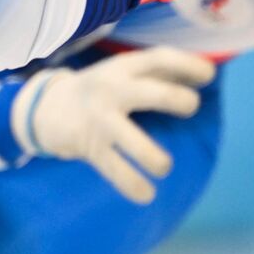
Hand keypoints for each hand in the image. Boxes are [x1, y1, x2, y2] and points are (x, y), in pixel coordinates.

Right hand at [12, 47, 215, 202]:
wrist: (45, 109)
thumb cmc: (99, 90)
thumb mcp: (121, 71)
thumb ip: (156, 72)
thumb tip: (207, 73)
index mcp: (123, 68)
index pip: (159, 58)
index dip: (187, 65)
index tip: (208, 77)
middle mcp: (111, 90)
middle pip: (152, 94)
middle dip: (179, 101)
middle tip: (191, 109)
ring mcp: (100, 120)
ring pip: (133, 141)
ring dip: (155, 158)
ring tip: (163, 167)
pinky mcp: (91, 147)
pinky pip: (116, 170)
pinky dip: (133, 185)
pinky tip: (146, 194)